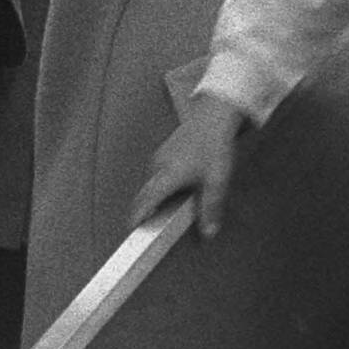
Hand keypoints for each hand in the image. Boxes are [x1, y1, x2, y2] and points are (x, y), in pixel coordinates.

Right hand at [134, 96, 252, 236]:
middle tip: (146, 227)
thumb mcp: (217, 180)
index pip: (146, 201)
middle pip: (144, 195)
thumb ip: (211, 207)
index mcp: (168, 175)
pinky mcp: (163, 152)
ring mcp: (159, 158)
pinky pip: (157, 175)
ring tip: (164, 211)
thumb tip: (208, 232)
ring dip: (155, 198)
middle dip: (143, 211)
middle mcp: (159, 167)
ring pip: (152, 184)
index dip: (137, 217)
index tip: (131, 229)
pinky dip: (161, 186)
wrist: (213, 116)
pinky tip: (175, 190)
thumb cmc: (214, 145)